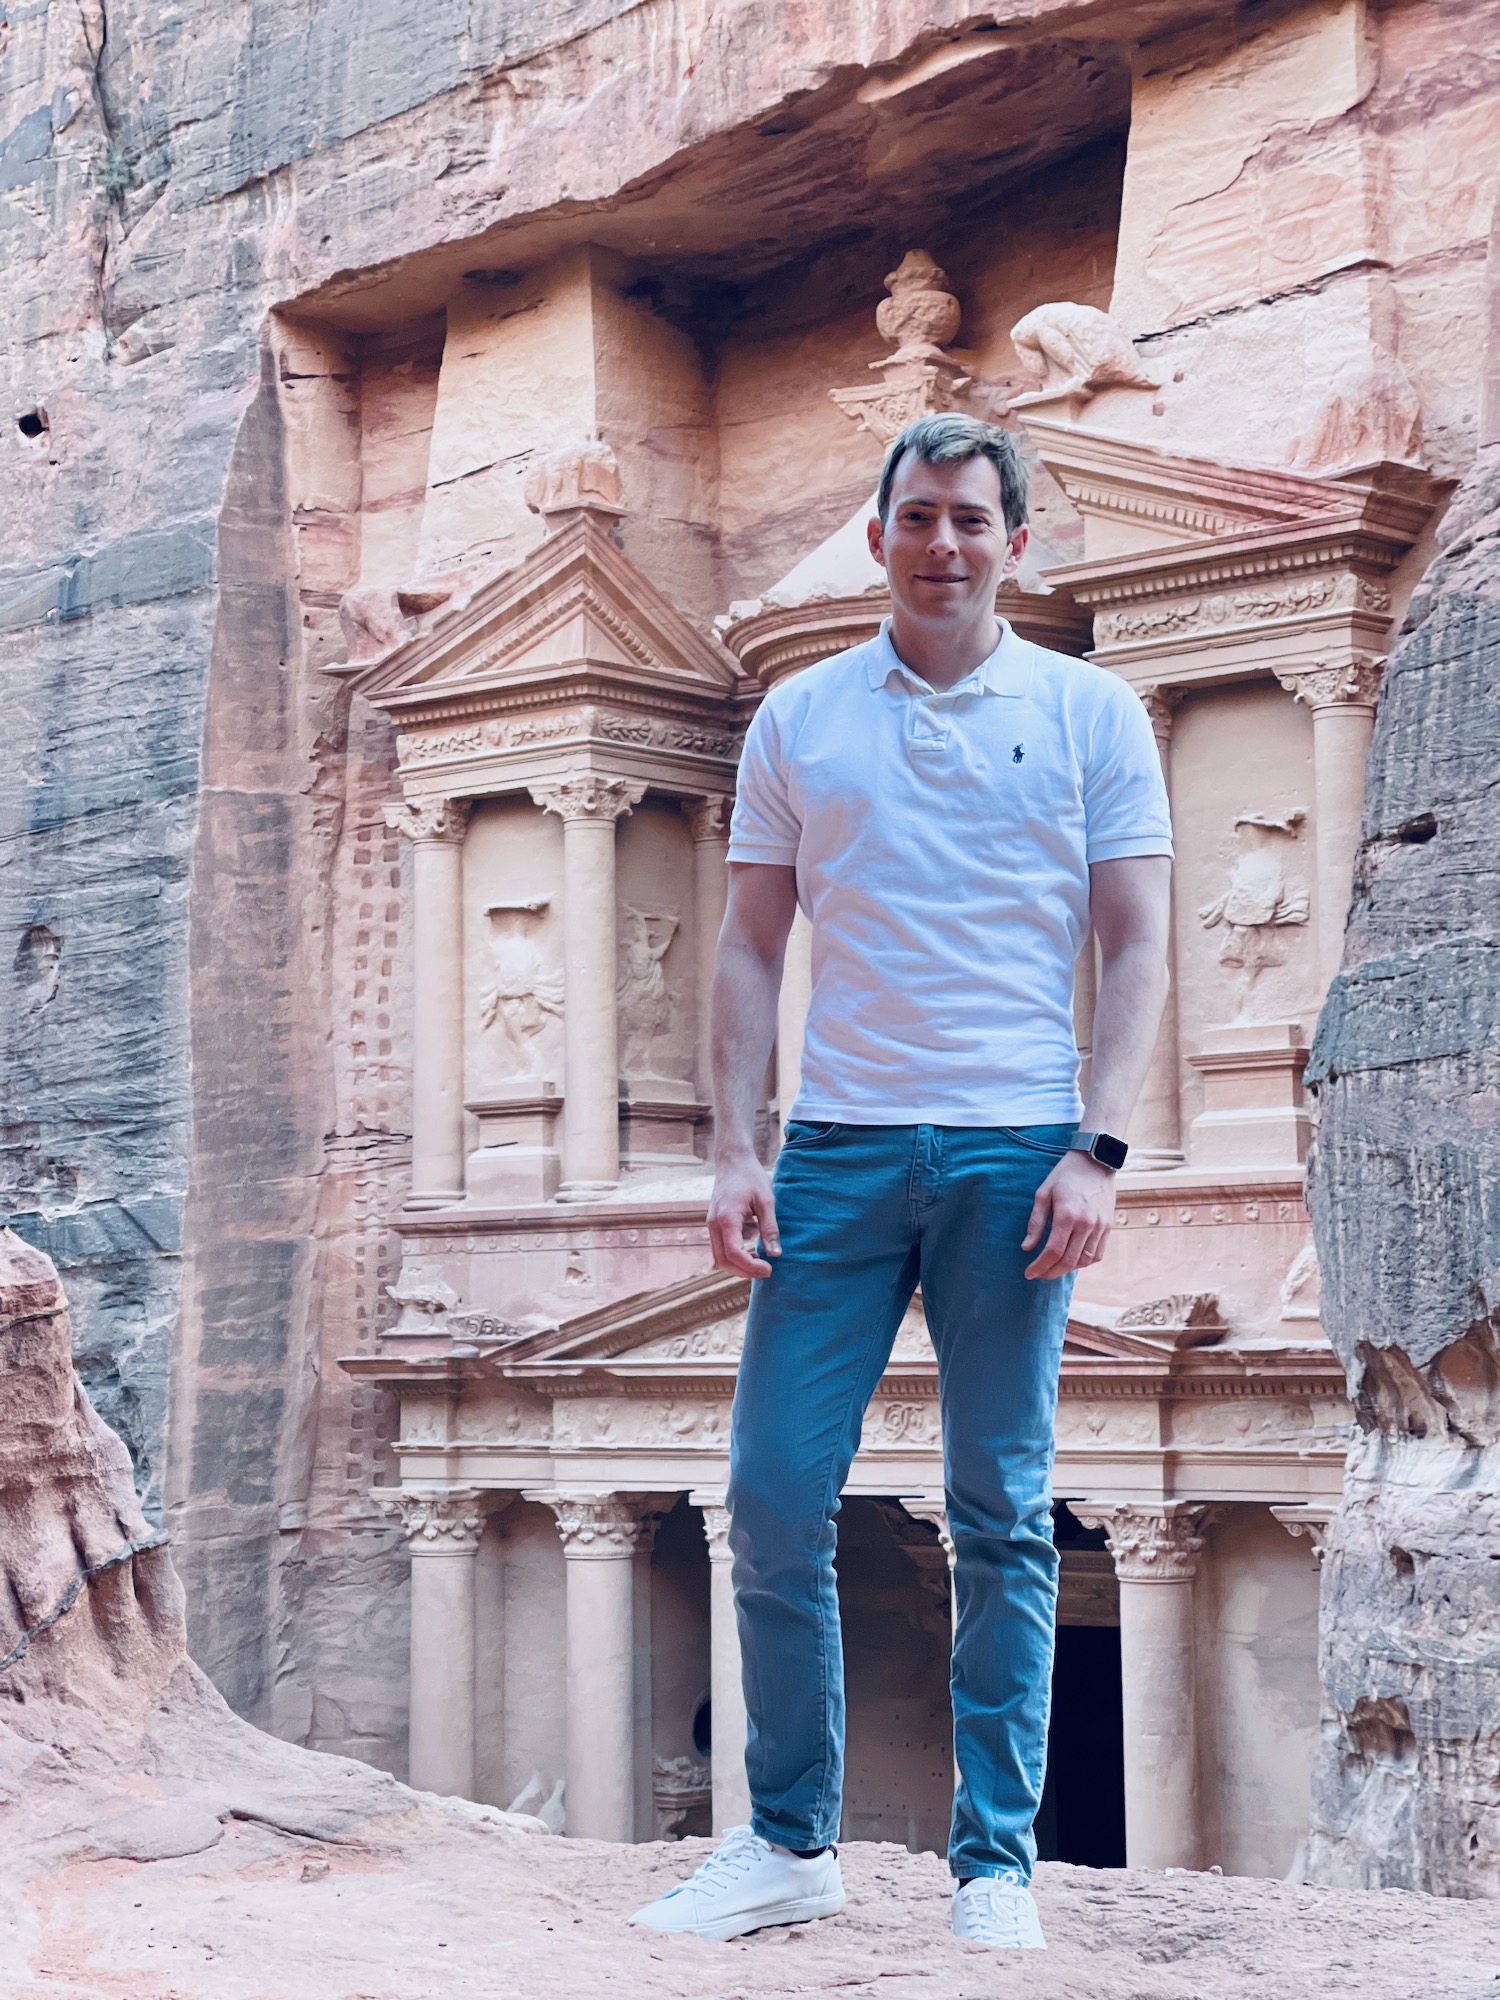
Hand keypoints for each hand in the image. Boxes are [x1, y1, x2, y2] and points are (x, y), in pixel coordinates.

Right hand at [708, 1152, 780, 1277]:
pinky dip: (734, 1254)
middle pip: (723, 1260)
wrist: (733, 1160)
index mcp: (727, 1218)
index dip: (750, 1266)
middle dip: (744, 1271)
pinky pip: (720, 1247)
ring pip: (719, 1257)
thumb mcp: (766, 1200)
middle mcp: (714, 1224)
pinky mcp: (714, 1223)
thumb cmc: (750, 1177)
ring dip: (738, 1265)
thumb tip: (775, 1254)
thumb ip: (770, 1228)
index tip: (769, 1268)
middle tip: (766, 1270)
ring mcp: (711, 1224)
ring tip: (760, 1261)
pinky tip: (752, 1247)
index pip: (734, 1253)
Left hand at [1022, 1150, 1116, 1278]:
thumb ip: (1036, 1222)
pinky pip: (1097, 1254)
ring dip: (1067, 1269)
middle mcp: (1086, 1224)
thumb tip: (1027, 1247)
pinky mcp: (1108, 1227)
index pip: (1053, 1251)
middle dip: (1051, 1272)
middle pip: (1068, 1260)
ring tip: (1053, 1268)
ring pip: (1084, 1261)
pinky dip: (1084, 1262)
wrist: (1095, 1162)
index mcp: (1067, 1215)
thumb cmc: (1065, 1176)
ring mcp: (1100, 1227)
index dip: (1039, 1266)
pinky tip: (1071, 1260)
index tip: (1029, 1273)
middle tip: (1039, 1274)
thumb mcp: (1043, 1193)